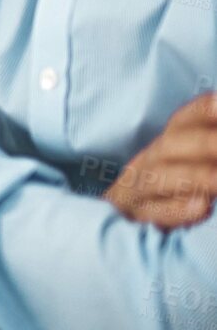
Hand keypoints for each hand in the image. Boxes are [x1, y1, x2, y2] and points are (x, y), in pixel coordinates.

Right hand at [106, 93, 216, 228]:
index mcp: (167, 143)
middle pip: (171, 145)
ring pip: (160, 177)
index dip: (205, 111)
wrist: (123, 216)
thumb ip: (204, 144)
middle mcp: (149, 161)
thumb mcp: (185, 159)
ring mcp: (138, 190)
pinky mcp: (136, 219)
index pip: (185, 119)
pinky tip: (202, 207)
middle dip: (206, 143)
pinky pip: (154, 214)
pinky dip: (178, 211)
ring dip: (197, 176)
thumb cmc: (168, 187)